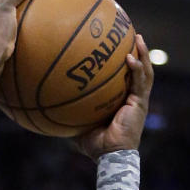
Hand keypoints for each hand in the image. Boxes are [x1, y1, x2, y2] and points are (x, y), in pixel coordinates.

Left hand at [74, 34, 153, 161]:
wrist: (108, 155)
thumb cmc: (93, 143)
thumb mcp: (77, 122)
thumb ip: (67, 110)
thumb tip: (44, 102)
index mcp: (119, 100)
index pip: (123, 77)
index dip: (121, 62)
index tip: (114, 46)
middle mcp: (131, 97)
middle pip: (137, 69)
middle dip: (136, 51)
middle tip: (130, 34)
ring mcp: (138, 99)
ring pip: (144, 72)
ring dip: (142, 54)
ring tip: (137, 38)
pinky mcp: (140, 103)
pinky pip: (141, 82)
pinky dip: (137, 69)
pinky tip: (130, 58)